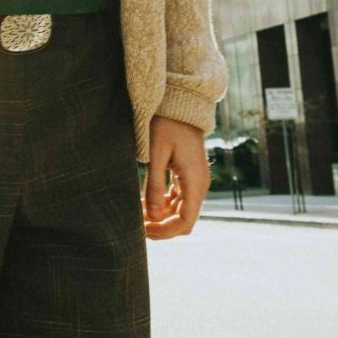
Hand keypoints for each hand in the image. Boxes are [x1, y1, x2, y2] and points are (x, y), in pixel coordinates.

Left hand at [143, 115, 209, 240]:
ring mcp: (195, 182)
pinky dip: (163, 206)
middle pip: (184, 221)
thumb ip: (154, 185)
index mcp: (194, 182)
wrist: (181, 106)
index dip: (165, 231)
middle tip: (137, 225)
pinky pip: (178, 201)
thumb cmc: (167, 125)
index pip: (185, 221)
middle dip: (162, 227)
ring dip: (161, 218)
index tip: (143, 230)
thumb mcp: (156, 154)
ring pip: (181, 212)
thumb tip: (152, 215)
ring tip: (137, 214)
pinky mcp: (188, 178)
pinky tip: (145, 203)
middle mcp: (199, 186)